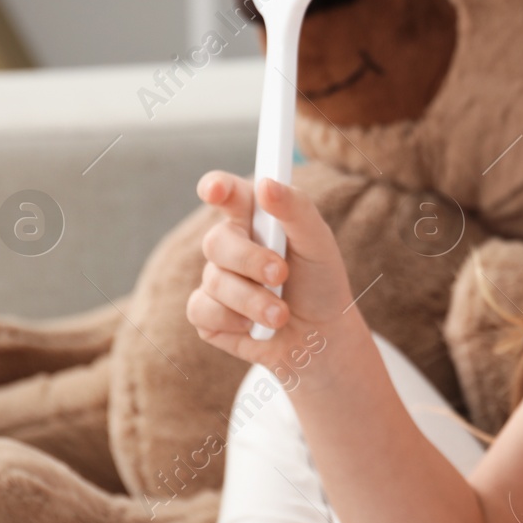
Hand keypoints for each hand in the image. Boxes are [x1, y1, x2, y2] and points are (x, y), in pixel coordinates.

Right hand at [187, 171, 361, 376]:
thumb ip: (295, 209)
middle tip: (280, 275)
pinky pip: (202, 310)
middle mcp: (231, 244)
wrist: (319, 337)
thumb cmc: (319, 282)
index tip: (214, 190)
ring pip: (215, 281)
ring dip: (254, 300)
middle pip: (217, 241)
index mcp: (255, 217)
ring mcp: (215, 277)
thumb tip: (266, 185)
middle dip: (250, 260)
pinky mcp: (205, 312)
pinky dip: (234, 321)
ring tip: (282, 314)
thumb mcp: (318, 242)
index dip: (216, 187)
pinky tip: (255, 327)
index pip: (228, 193)